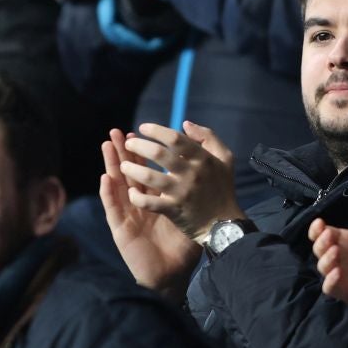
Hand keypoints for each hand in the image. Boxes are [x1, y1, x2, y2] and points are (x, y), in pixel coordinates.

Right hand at [100, 132, 199, 301]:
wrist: (174, 276)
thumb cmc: (182, 248)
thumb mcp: (191, 216)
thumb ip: (193, 193)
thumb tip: (201, 170)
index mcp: (155, 199)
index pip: (145, 169)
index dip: (141, 152)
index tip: (139, 131)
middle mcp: (139, 204)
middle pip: (128, 173)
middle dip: (122, 152)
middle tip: (116, 131)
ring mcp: (129, 216)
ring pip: (117, 186)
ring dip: (110, 165)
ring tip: (107, 145)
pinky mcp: (122, 230)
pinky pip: (114, 210)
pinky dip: (109, 194)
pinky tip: (106, 179)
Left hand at [116, 120, 244, 241]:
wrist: (224, 223)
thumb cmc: (222, 187)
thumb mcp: (224, 157)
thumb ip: (208, 136)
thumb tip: (185, 124)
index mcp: (202, 158)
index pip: (175, 138)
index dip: (155, 130)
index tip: (143, 128)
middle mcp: (191, 174)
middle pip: (158, 154)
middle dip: (138, 145)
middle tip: (128, 143)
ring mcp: (181, 193)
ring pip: (149, 177)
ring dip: (132, 169)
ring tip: (123, 165)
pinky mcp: (173, 210)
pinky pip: (149, 202)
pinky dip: (136, 197)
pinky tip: (131, 191)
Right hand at [313, 198, 347, 337]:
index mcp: (347, 241)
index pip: (323, 232)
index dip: (316, 228)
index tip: (320, 223)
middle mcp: (341, 257)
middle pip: (318, 247)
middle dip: (320, 241)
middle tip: (330, 236)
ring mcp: (342, 275)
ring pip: (322, 266)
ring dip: (325, 258)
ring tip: (336, 252)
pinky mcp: (346, 292)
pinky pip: (330, 287)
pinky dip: (330, 280)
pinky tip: (338, 273)